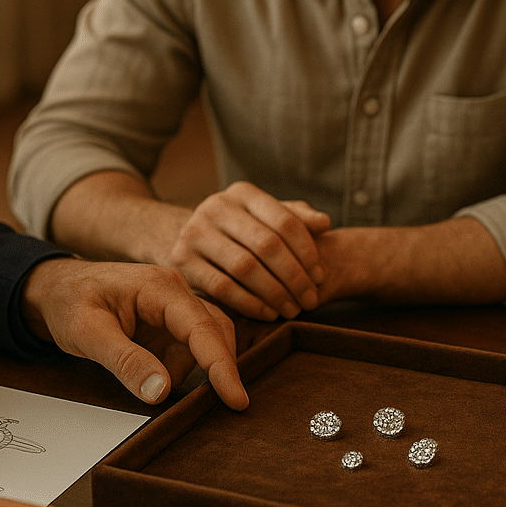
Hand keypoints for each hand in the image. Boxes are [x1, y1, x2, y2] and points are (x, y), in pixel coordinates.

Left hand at [22, 258, 248, 410]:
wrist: (54, 289)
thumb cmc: (68, 302)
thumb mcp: (87, 333)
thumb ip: (125, 361)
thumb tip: (162, 391)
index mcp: (158, 287)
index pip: (202, 326)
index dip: (221, 364)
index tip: (236, 398)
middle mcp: (174, 291)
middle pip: (215, 330)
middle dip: (219, 368)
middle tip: (224, 405)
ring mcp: (173, 306)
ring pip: (203, 341)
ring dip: (192, 370)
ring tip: (162, 387)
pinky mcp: (168, 322)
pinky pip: (187, 348)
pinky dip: (179, 369)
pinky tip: (156, 377)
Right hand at [168, 181, 331, 320]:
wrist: (190, 238)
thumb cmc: (242, 230)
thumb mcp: (267, 217)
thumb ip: (296, 218)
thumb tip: (324, 223)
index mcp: (242, 192)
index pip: (284, 221)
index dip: (307, 252)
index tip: (320, 276)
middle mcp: (215, 207)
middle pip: (266, 245)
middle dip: (294, 277)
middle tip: (310, 299)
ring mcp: (194, 232)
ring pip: (245, 268)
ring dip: (275, 294)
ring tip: (293, 309)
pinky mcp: (181, 260)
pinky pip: (222, 287)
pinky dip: (250, 304)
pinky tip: (269, 314)